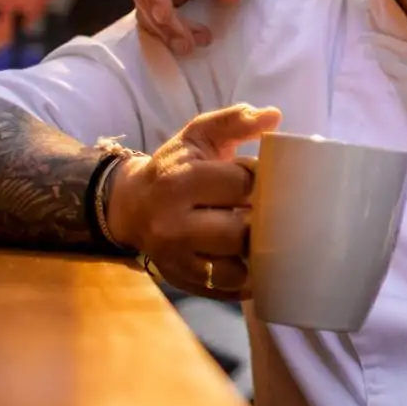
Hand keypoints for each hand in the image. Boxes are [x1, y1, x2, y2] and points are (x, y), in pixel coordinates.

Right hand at [106, 103, 280, 298]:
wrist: (132, 205)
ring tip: (263, 236)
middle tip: (269, 210)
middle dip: (262, 220)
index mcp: (179, 181)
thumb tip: (275, 115)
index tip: (263, 178)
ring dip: (256, 254)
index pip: (242, 185)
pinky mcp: (181, 281)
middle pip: (239, 231)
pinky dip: (246, 279)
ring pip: (234, 268)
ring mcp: (175, 259)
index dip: (261, 181)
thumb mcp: (199, 134)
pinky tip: (255, 262)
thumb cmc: (176, 166)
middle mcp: (172, 224)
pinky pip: (224, 290)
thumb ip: (235, 121)